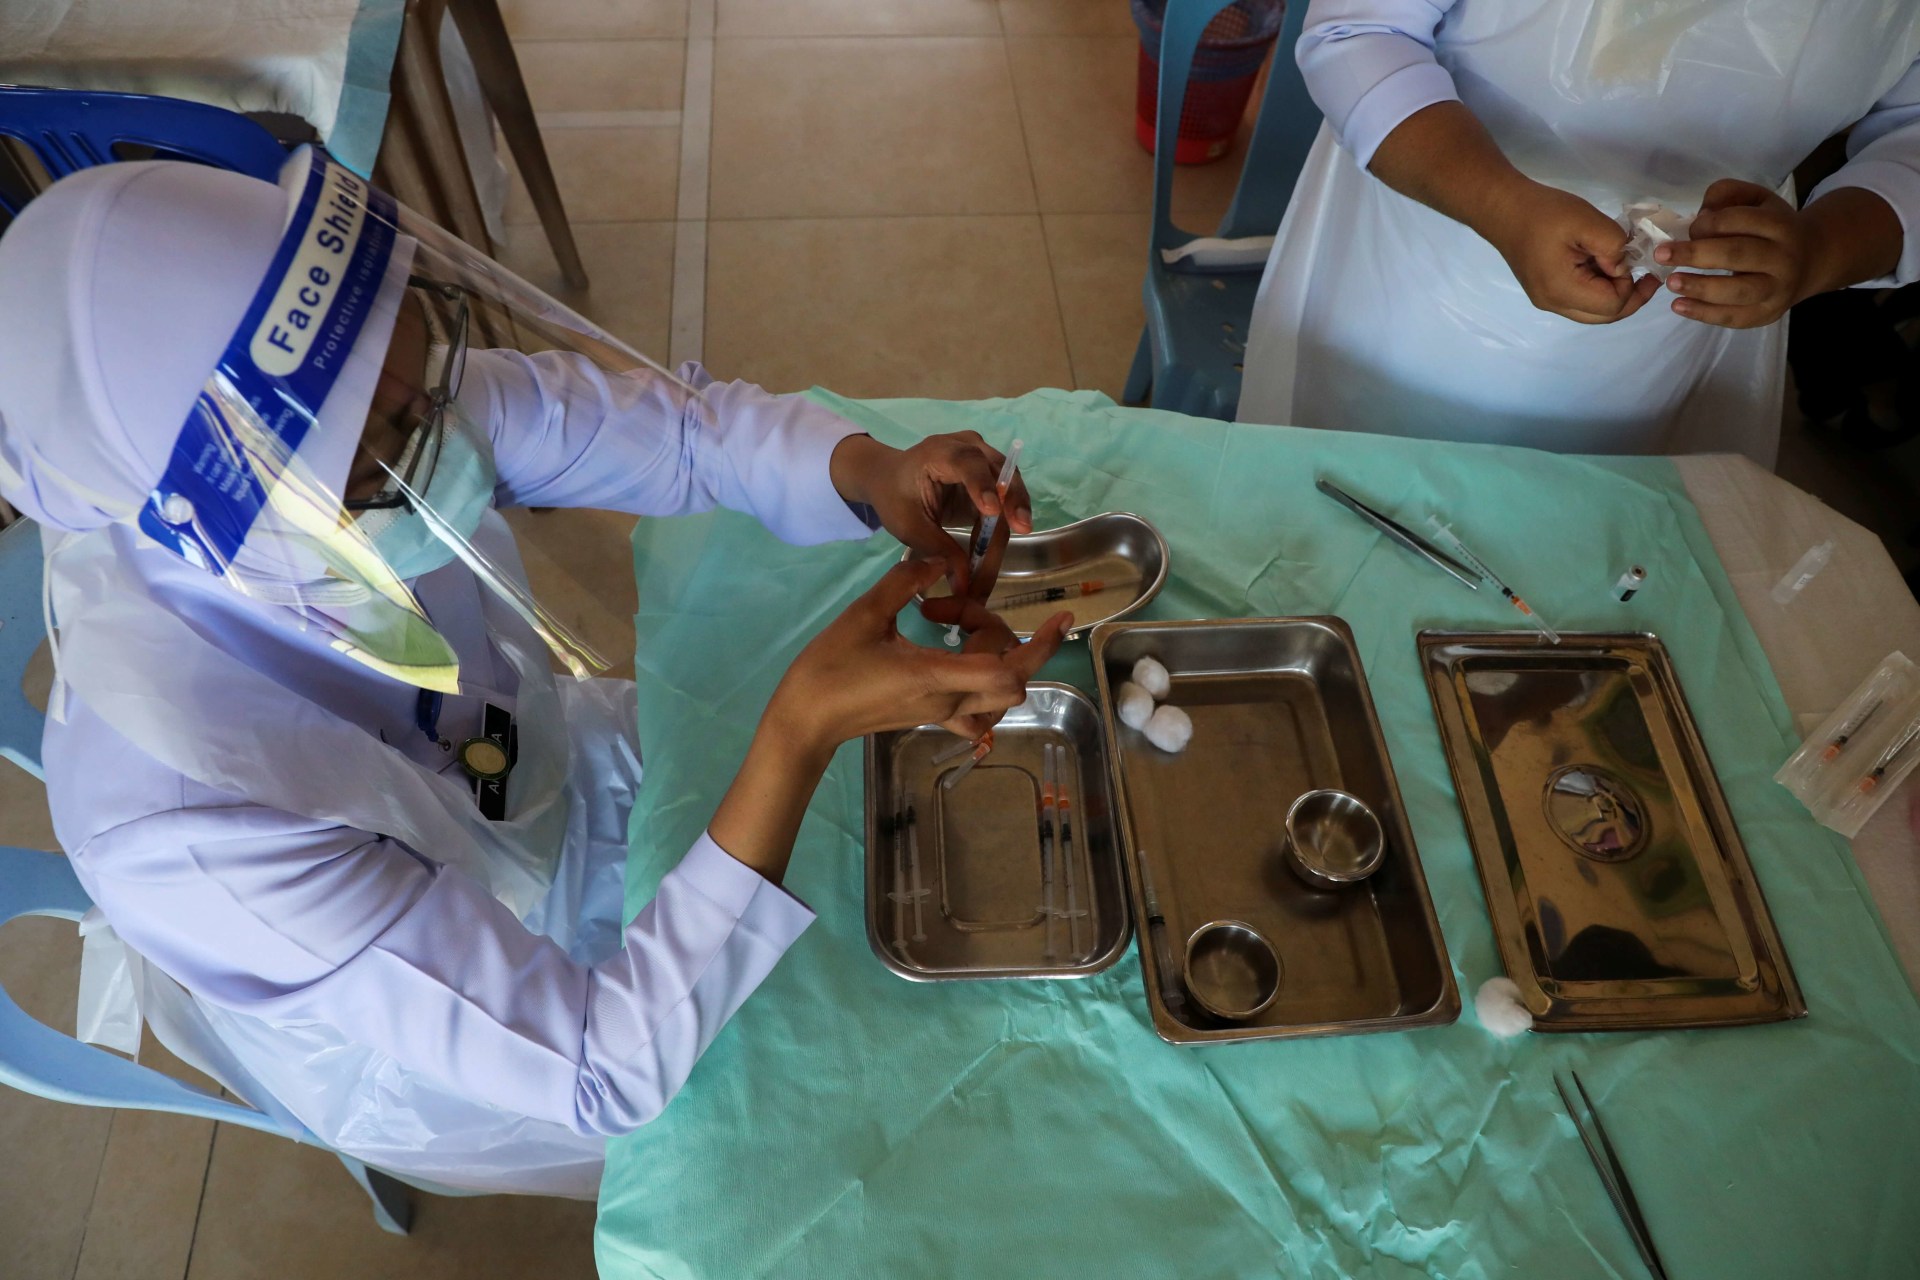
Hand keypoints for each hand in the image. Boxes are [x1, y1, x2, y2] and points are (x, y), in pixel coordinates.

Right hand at [768, 559, 1067, 754]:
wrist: (807, 719)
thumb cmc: (830, 666)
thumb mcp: (866, 614)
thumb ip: (905, 583)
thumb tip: (937, 560)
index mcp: (938, 675)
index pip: (1009, 671)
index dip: (1041, 645)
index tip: (1057, 617)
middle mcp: (950, 701)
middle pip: (1014, 684)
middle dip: (1013, 643)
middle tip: (969, 612)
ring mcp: (942, 714)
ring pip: (998, 699)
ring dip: (1000, 664)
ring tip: (966, 631)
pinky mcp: (931, 718)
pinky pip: (976, 715)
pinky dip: (986, 692)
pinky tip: (966, 662)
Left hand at [829, 432, 1032, 595]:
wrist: (890, 479)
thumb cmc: (894, 497)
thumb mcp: (908, 526)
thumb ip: (938, 549)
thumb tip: (965, 584)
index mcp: (939, 452)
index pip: (967, 463)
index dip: (982, 485)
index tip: (993, 511)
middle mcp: (967, 447)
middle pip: (998, 471)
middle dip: (1012, 502)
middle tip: (1022, 529)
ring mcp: (982, 458)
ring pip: (1009, 484)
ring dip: (1013, 515)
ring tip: (1008, 550)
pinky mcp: (989, 475)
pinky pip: (1005, 496)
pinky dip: (1006, 520)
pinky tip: (1000, 545)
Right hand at [1480, 179, 1659, 323]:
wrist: (1503, 209)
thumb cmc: (1543, 212)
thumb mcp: (1587, 220)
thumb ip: (1614, 245)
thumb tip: (1623, 266)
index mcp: (1562, 289)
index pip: (1612, 305)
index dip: (1631, 285)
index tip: (1632, 257)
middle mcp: (1554, 304)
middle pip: (1604, 317)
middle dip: (1629, 296)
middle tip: (1643, 271)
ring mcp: (1548, 301)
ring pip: (1593, 313)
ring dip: (1614, 293)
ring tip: (1620, 265)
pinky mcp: (1546, 293)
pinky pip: (1581, 302)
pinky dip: (1598, 289)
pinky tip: (1600, 266)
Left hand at [1657, 180, 1809, 328]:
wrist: (1812, 259)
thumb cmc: (1773, 227)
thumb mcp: (1756, 199)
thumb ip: (1727, 195)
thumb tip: (1701, 216)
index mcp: (1781, 224)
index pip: (1741, 220)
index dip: (1709, 224)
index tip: (1689, 229)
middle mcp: (1784, 257)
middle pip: (1737, 255)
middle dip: (1695, 254)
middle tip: (1662, 254)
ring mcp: (1778, 289)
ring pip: (1737, 291)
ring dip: (1700, 288)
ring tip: (1671, 282)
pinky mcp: (1768, 313)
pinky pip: (1735, 317)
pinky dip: (1705, 314)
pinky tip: (1679, 306)